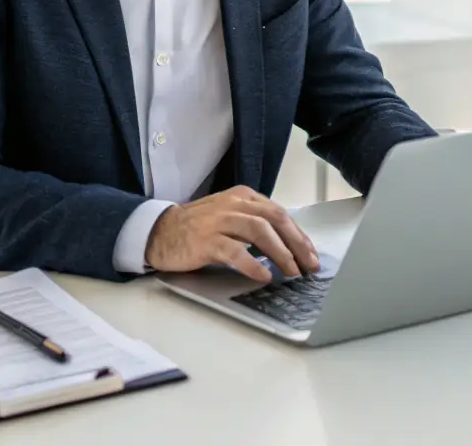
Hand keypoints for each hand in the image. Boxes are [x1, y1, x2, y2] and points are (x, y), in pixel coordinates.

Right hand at [144, 185, 319, 282]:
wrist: (159, 231)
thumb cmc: (198, 227)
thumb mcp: (230, 217)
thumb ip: (255, 224)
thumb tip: (288, 246)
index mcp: (243, 197)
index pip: (279, 213)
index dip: (299, 235)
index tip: (311, 254)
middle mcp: (234, 204)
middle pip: (275, 219)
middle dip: (296, 244)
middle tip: (309, 265)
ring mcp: (219, 220)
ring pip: (259, 231)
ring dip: (280, 253)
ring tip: (292, 272)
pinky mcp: (206, 240)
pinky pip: (235, 251)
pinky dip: (252, 264)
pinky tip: (264, 275)